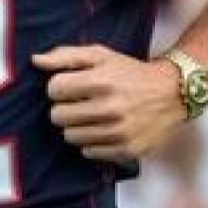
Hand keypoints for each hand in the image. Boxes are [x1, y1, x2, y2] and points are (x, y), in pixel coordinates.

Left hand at [33, 45, 187, 163]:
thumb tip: (35, 61)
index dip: (59, 87)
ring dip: (77, 126)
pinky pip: (88, 152)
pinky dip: (92, 142)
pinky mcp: (126, 150)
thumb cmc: (130, 72)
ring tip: (92, 116)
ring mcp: (118, 132)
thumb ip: (66, 56)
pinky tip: (104, 129)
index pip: (54, 90)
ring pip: (69, 136)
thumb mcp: (101, 55)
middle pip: (57, 116)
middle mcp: (110, 108)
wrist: (173, 93)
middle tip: (80, 103)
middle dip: (64, 108)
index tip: (71, 86)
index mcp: (101, 81)